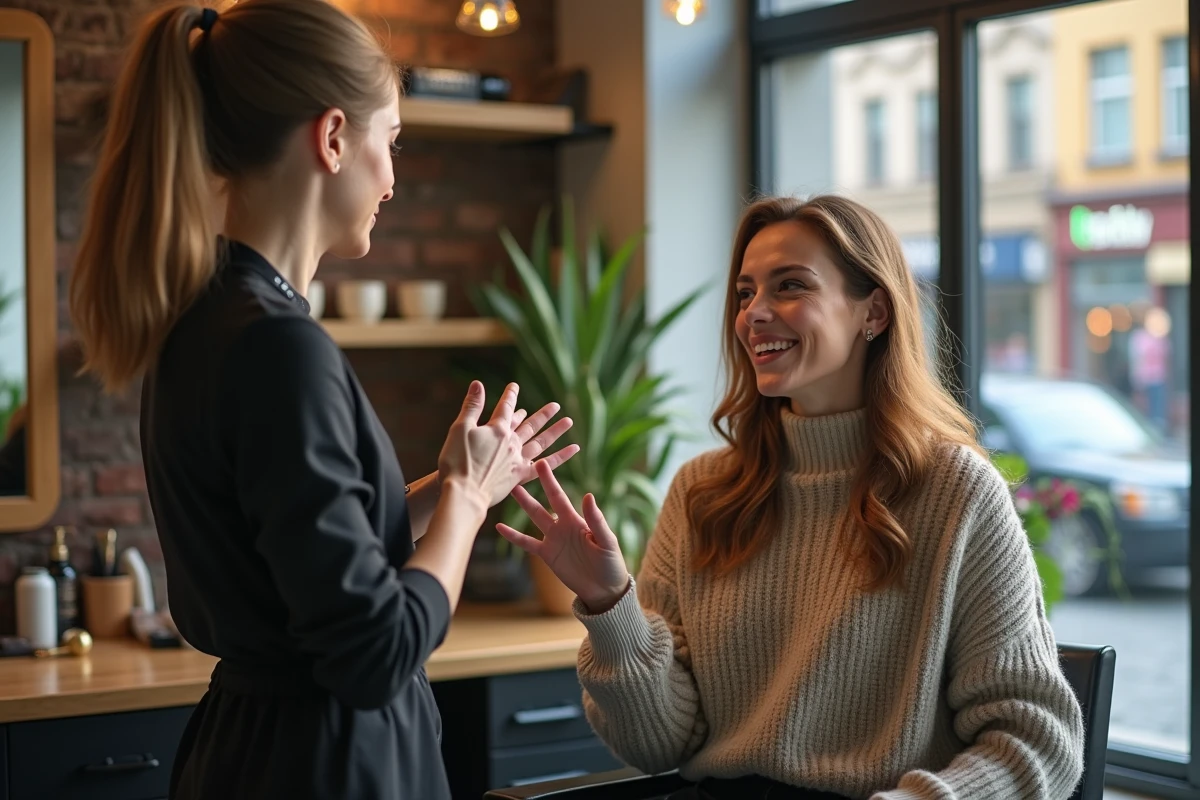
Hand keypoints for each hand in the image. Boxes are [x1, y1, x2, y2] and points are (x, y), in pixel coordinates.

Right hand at [438, 383, 580, 509]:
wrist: (463, 493)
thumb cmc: (456, 461)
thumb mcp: (459, 429)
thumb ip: (472, 406)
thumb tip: (478, 384)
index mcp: (497, 430)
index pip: (506, 408)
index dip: (510, 396)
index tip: (514, 386)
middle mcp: (511, 443)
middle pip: (530, 425)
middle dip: (542, 414)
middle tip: (556, 406)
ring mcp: (518, 460)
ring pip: (541, 442)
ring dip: (555, 431)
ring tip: (569, 421)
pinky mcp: (520, 476)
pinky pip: (545, 465)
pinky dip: (560, 457)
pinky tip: (572, 450)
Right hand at [497, 460, 629, 612]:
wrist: (604, 589)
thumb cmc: (611, 563)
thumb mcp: (607, 541)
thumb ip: (596, 520)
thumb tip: (588, 496)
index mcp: (577, 520)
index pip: (559, 497)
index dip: (550, 481)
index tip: (541, 464)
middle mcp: (563, 526)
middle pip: (544, 503)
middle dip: (534, 486)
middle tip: (522, 469)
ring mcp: (553, 540)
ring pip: (534, 518)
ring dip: (523, 504)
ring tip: (510, 489)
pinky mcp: (547, 555)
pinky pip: (527, 543)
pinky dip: (513, 536)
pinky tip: (499, 528)